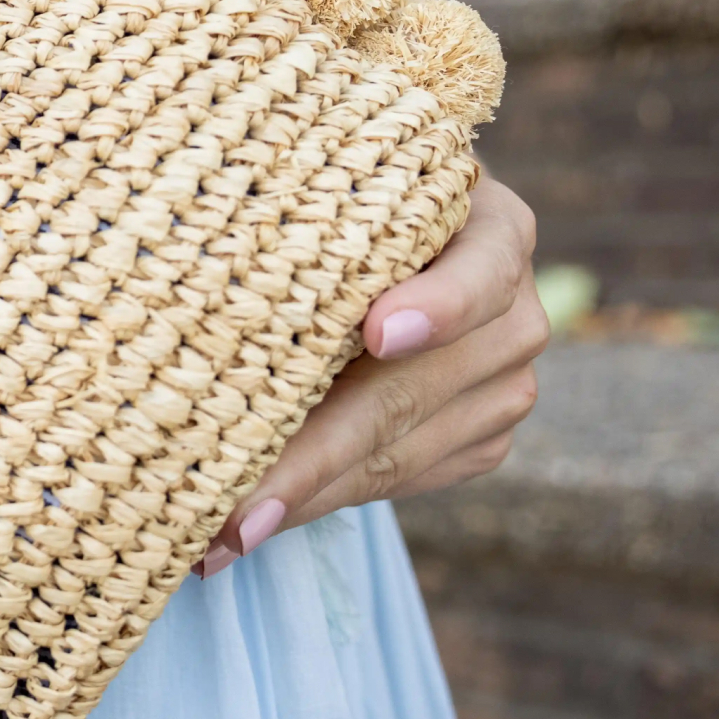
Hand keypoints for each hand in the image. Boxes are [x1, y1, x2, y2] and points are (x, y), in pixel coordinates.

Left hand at [197, 176, 549, 574]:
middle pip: (410, 391)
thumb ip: (296, 223)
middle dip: (313, 457)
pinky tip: (244, 527)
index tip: (375, 333)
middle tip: (233, 511)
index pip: (478, 270)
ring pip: (395, 456)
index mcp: (492, 227)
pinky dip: (317, 503)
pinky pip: (397, 482)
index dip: (433, 305)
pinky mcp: (481, 439)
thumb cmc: (326, 198)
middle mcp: (514, 310)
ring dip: (300, 498)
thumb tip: (204, 268)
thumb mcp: (319, 183)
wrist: (373, 233)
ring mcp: (506, 383)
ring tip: (214, 535)